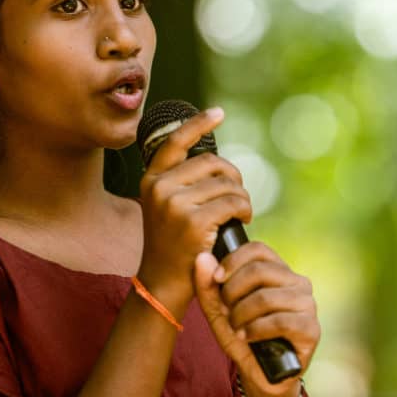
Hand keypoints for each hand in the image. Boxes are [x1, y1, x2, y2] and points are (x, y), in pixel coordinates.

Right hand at [137, 108, 253, 316]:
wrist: (162, 283)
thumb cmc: (172, 246)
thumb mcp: (165, 208)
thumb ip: (182, 183)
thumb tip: (215, 162)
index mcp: (151, 180)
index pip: (176, 142)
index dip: (199, 124)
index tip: (218, 113)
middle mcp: (160, 187)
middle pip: (212, 163)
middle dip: (233, 176)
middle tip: (238, 195)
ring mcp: (175, 204)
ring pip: (226, 183)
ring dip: (242, 196)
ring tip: (241, 212)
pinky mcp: (194, 222)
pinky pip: (233, 202)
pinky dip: (245, 209)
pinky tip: (244, 220)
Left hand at [193, 243, 319, 396]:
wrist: (260, 373)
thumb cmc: (243, 336)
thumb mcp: (219, 311)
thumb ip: (207, 286)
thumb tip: (202, 258)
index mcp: (279, 271)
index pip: (258, 250)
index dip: (233, 261)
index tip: (217, 279)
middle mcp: (298, 283)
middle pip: (259, 271)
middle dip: (233, 292)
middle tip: (226, 311)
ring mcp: (308, 304)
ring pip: (266, 297)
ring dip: (242, 315)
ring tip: (236, 328)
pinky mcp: (311, 328)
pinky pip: (279, 321)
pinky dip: (255, 330)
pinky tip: (247, 337)